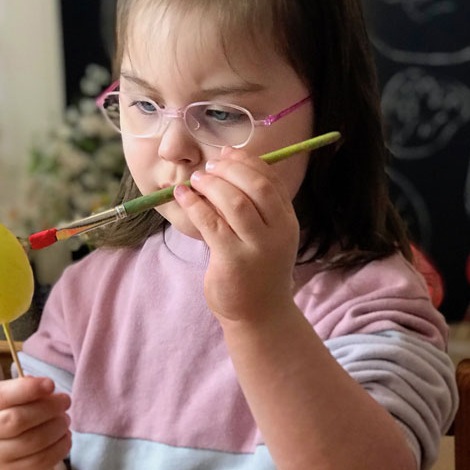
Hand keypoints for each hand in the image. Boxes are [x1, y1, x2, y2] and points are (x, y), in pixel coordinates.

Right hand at [0, 376, 70, 469]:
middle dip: (49, 407)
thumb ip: (27, 389)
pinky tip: (65, 436)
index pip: (2, 395)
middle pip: (19, 419)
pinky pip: (43, 459)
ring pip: (35, 440)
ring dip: (58, 426)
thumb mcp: (11, 400)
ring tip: (65, 419)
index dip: (28, 388)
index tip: (51, 384)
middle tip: (65, 401)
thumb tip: (47, 387)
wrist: (1, 462)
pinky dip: (61, 445)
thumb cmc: (10, 419)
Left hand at [174, 148, 299, 322]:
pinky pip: (211, 223)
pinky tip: (182, 196)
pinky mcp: (232, 261)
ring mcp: (257, 248)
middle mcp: (278, 233)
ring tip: (195, 180)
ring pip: (235, 202)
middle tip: (208, 167)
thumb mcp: (266, 236)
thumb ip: (254, 207)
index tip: (227, 153)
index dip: (248, 162)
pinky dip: (194, 204)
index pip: (271, 181)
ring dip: (211, 185)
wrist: (259, 315)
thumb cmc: (257, 271)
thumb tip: (225, 164)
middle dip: (229, 170)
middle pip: (256, 187)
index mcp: (287, 222)